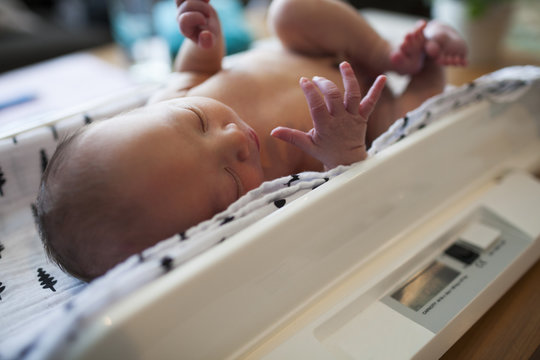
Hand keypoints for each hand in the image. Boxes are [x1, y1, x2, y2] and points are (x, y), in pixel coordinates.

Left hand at [176, 0, 220, 48]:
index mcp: (184, 28)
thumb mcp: (210, 43)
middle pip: (188, 4)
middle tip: (209, 15)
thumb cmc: (208, 37)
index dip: (196, 17)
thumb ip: (207, 42)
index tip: (205, 21)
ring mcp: (181, 6)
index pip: (184, 19)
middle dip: (202, 7)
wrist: (207, 29)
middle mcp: (180, 16)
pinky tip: (206, 0)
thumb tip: (205, 34)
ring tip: (206, 3)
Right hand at [271, 62, 386, 169]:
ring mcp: (353, 118)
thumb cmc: (326, 152)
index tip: (303, 81)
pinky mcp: (363, 117)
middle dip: (324, 84)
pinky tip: (383, 77)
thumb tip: (273, 131)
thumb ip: (291, 137)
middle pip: (334, 97)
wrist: (349, 162)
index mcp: (325, 126)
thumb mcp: (307, 145)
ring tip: (344, 65)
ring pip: (353, 95)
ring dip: (349, 79)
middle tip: (316, 80)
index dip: (310, 92)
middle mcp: (340, 120)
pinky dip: (377, 90)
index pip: (317, 106)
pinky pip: (371, 102)